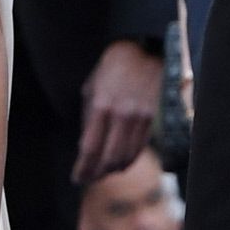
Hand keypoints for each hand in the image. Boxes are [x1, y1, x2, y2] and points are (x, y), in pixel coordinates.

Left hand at [74, 40, 161, 183]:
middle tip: (90, 179)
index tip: (77, 178)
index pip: (90, 148)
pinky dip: (129, 159)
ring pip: (127, 157)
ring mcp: (139, 119)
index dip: (83, 168)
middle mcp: (121, 116)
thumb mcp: (92, 86)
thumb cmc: (114, 66)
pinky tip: (121, 162)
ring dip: (113, 170)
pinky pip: (140, 147)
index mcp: (101, 106)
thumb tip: (87, 144)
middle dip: (98, 174)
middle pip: (109, 159)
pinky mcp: (152, 119)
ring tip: (104, 173)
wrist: (146, 50)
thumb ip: (89, 116)